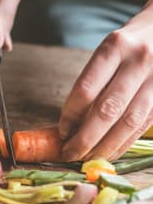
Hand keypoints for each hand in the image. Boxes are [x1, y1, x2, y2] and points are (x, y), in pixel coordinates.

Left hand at [59, 0, 152, 160]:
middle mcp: (138, 61)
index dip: (70, 116)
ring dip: (104, 147)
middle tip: (69, 153)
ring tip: (87, 158)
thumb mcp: (108, 51)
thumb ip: (93, 82)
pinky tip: (109, 153)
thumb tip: (72, 123)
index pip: (86, 88)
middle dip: (85, 139)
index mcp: (115, 47)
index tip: (62, 132)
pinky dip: (123, 144)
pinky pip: (142, 127)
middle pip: (107, 110)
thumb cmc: (130, 44)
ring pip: (128, 123)